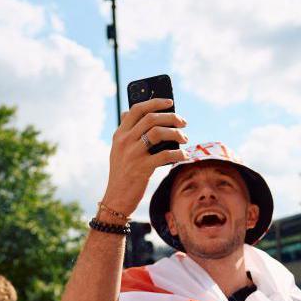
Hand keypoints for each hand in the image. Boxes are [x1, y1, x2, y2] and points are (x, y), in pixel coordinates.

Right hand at [101, 98, 187, 216]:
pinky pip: (164, 155)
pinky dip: (178, 153)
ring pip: (158, 132)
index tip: (170, 102)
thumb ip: (126, 131)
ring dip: (176, 133)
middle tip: (183, 123)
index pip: (137, 109)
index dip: (155, 102)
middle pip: (151, 118)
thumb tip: (134, 112)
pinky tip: (184, 155)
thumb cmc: (122, 173)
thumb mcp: (118, 150)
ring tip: (185, 138)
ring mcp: (132, 154)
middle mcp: (124, 141)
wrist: (116, 198)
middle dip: (171, 117)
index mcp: (119, 134)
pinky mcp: (142, 168)